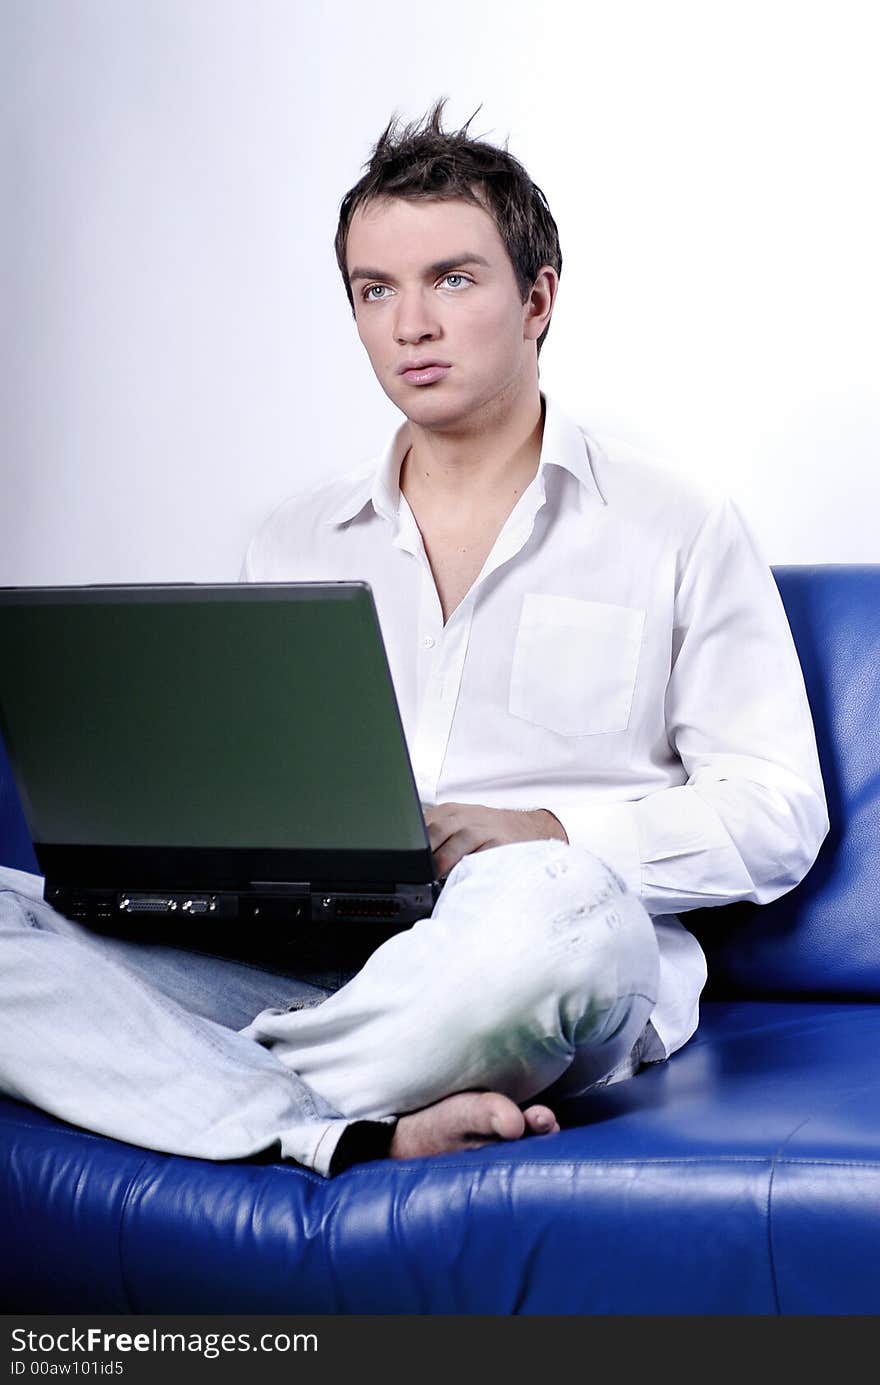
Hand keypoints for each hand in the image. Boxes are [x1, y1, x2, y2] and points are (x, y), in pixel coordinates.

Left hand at [421, 801, 567, 878]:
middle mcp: (465, 816)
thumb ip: (436, 836)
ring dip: (443, 860)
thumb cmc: (488, 831)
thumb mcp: (459, 825)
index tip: (405, 861)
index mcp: (450, 812)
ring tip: (435, 877)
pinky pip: (482, 853)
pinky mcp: (501, 842)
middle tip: (417, 873)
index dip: (410, 843)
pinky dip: (470, 865)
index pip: (421, 823)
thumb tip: (407, 860)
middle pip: (436, 830)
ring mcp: (484, 828)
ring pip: (458, 840)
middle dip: (425, 853)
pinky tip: (463, 875)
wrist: (529, 828)